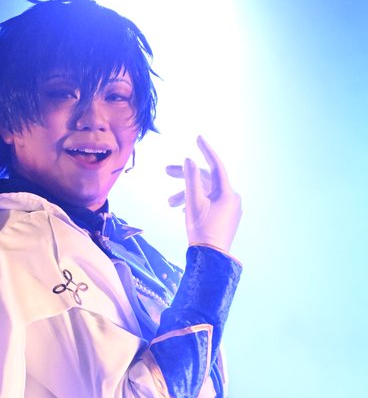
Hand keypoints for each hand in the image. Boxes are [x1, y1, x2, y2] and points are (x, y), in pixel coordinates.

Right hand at [166, 136, 241, 252]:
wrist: (211, 259)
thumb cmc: (201, 230)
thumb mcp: (192, 203)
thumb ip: (191, 179)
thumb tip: (189, 160)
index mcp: (227, 192)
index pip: (215, 165)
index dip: (206, 151)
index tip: (198, 138)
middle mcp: (232, 198)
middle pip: (207, 180)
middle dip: (186, 176)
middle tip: (166, 172)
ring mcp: (231, 209)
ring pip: (207, 193)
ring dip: (187, 194)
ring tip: (170, 203)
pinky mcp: (226, 218)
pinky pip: (211, 203)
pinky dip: (196, 202)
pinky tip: (182, 210)